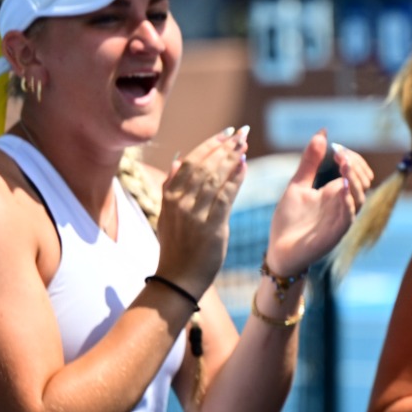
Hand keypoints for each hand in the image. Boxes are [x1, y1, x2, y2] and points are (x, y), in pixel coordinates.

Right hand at [155, 128, 249, 293]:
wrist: (178, 278)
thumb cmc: (175, 246)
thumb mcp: (166, 215)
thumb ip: (170, 187)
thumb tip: (176, 159)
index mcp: (169, 196)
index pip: (190, 161)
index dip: (209, 144)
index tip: (226, 132)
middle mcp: (180, 202)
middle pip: (204, 165)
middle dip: (224, 146)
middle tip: (241, 133)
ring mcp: (194, 214)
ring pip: (215, 178)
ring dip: (231, 158)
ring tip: (245, 144)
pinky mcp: (211, 227)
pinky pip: (225, 197)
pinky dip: (235, 179)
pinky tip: (244, 166)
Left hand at [264, 132, 374, 278]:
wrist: (279, 251)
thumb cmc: (289, 221)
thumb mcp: (297, 185)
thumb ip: (310, 162)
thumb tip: (322, 133)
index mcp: (336, 193)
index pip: (356, 170)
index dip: (351, 157)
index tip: (336, 147)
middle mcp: (343, 205)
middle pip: (363, 181)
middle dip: (355, 165)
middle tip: (340, 153)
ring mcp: (341, 219)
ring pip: (360, 196)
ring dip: (354, 179)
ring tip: (344, 164)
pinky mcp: (336, 233)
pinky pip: (349, 215)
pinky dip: (348, 200)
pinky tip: (342, 186)